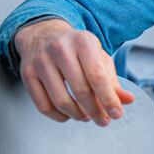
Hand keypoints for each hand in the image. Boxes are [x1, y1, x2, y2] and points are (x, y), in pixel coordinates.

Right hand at [14, 18, 134, 125]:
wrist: (43, 34)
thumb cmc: (76, 49)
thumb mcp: (98, 58)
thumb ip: (113, 81)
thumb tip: (127, 101)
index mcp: (83, 42)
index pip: (97, 76)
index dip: (108, 99)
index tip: (116, 114)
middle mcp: (60, 49)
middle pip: (80, 90)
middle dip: (95, 111)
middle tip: (103, 120)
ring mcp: (41, 61)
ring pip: (61, 101)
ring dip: (77, 115)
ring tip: (86, 116)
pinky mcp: (26, 73)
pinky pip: (43, 105)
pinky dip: (58, 116)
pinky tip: (68, 114)